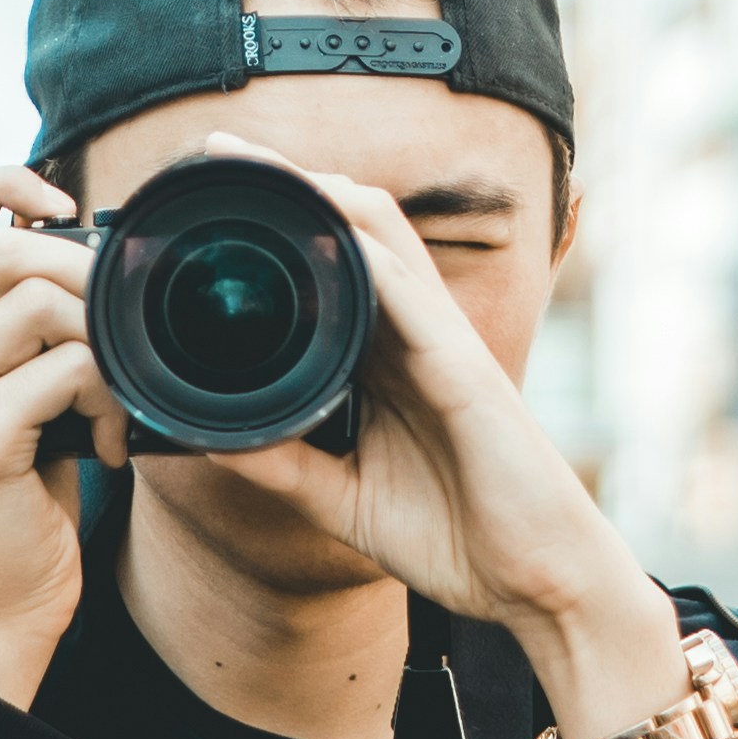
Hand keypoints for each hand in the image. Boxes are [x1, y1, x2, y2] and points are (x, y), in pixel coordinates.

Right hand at [0, 166, 126, 712]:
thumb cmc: (12, 497)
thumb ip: (12, 325)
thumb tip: (76, 237)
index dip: (0, 180)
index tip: (61, 205)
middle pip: (4, 246)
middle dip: (86, 276)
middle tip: (118, 335)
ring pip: (40, 299)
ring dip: (105, 343)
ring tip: (114, 400)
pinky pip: (68, 367)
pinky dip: (111, 399)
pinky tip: (110, 445)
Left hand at [184, 140, 687, 738]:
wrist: (535, 586)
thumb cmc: (456, 538)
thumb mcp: (342, 500)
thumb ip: (281, 465)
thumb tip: (202, 436)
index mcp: (386, 359)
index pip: (328, 264)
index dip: (277, 220)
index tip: (210, 192)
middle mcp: (413, 337)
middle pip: (352, 230)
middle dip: (289, 182)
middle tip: (219, 152)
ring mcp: (443, 347)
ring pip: (386, 242)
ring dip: (325, 197)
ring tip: (264, 166)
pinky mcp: (468, 375)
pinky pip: (418, 304)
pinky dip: (377, 265)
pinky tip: (334, 236)